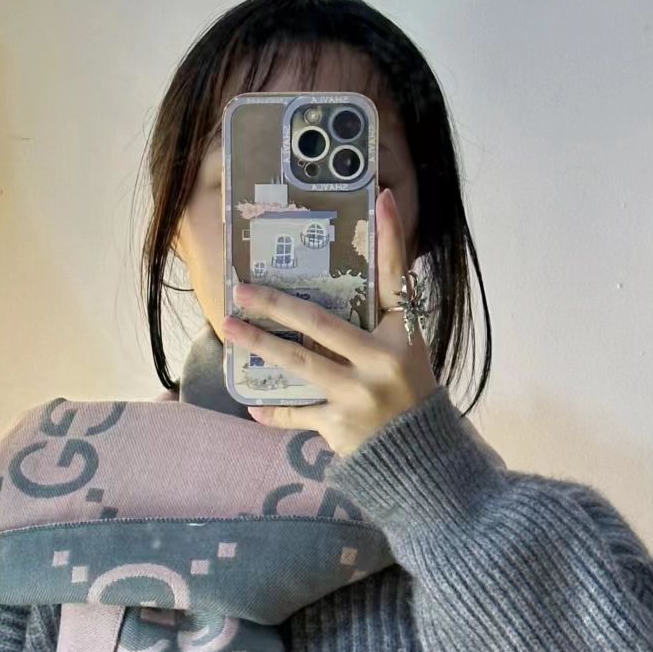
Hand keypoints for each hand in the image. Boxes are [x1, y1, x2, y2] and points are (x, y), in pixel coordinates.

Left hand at [222, 187, 439, 456]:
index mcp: (402, 335)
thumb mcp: (408, 346)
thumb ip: (387, 311)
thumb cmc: (409, 391)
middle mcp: (381, 361)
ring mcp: (358, 395)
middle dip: (277, 304)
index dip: (390, 237)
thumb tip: (377, 260)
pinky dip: (273, 413)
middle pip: (321, 324)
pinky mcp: (340, 426)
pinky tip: (250, 405)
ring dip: (260, 346)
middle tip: (243, 289)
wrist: (421, 455)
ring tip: (231, 329)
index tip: (380, 196)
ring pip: (300, 364)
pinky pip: (297, 415)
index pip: (395, 278)